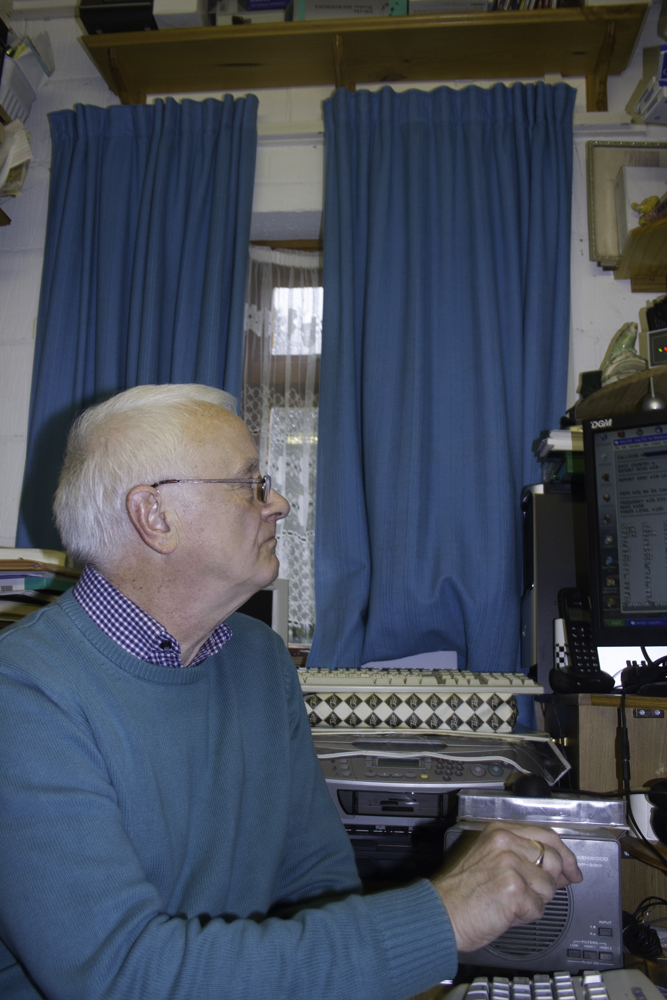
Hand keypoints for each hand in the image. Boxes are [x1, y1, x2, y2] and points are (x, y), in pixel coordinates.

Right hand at [429, 822, 582, 952]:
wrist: (441, 913)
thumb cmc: (461, 892)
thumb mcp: (488, 859)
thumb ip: (521, 856)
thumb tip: (559, 869)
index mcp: (499, 831)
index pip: (546, 835)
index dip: (565, 855)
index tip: (573, 869)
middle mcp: (505, 842)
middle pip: (553, 860)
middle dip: (550, 882)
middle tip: (534, 894)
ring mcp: (510, 863)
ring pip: (548, 887)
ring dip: (534, 901)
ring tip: (509, 903)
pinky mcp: (513, 888)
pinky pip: (538, 908)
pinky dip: (526, 916)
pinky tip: (506, 912)